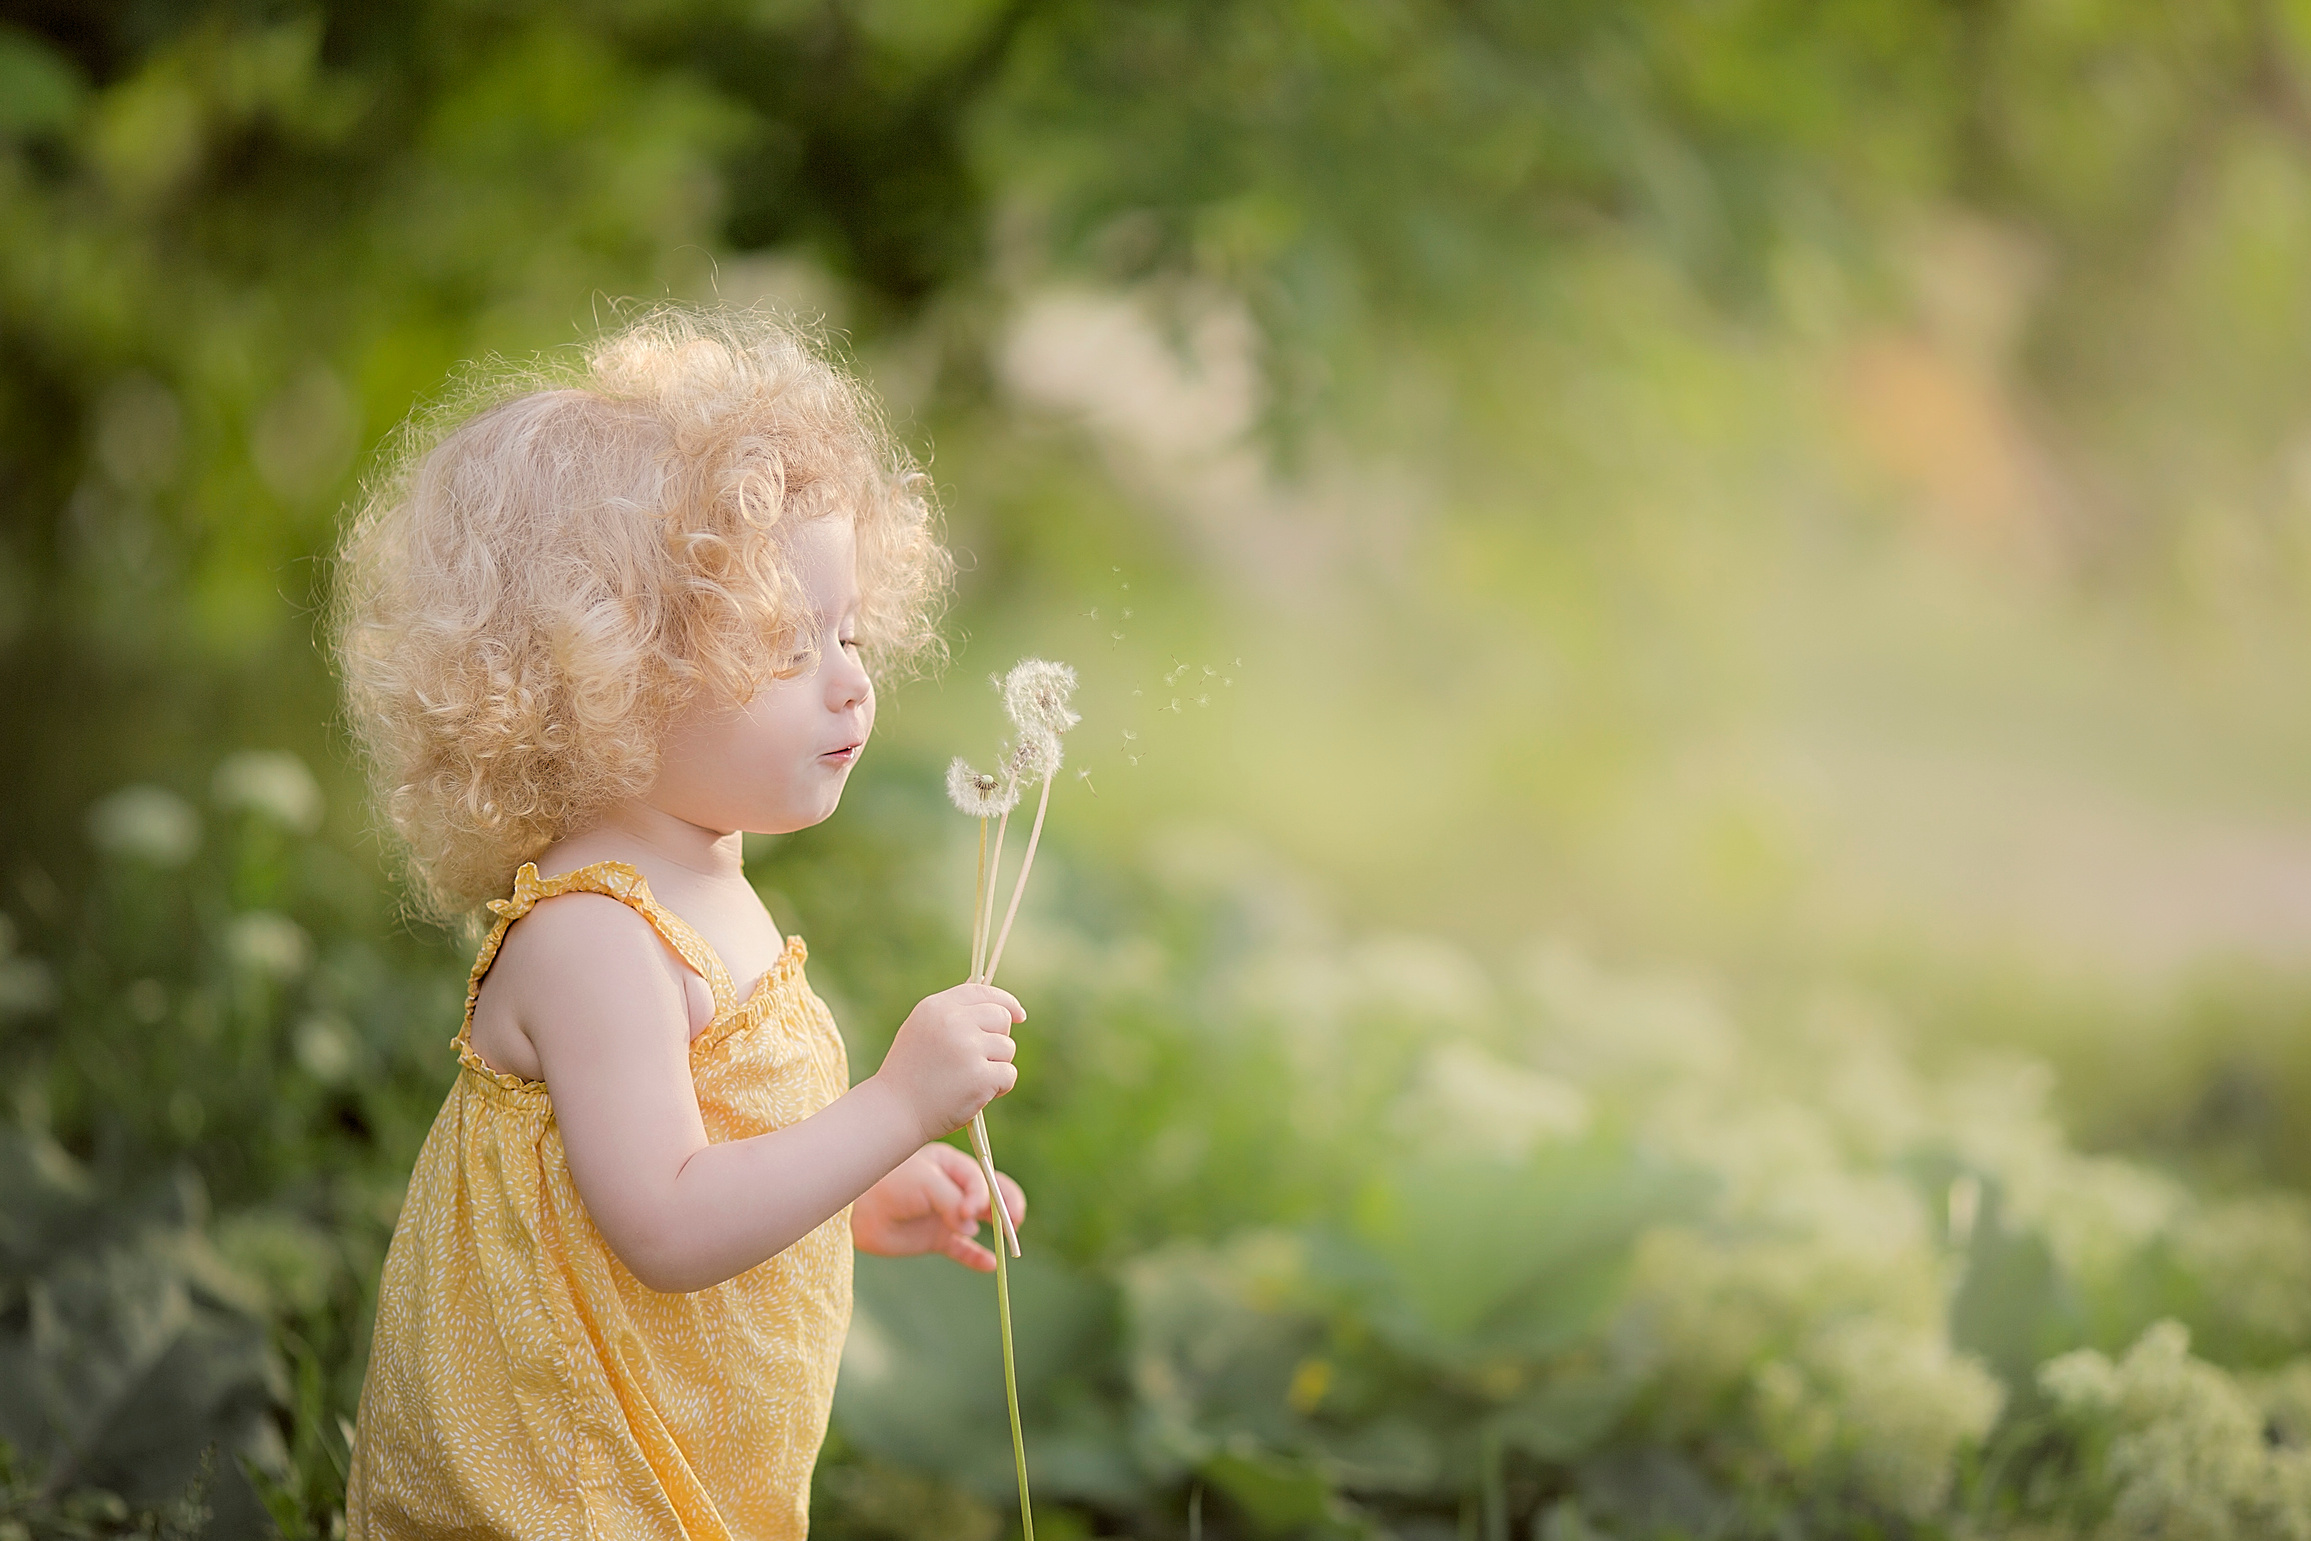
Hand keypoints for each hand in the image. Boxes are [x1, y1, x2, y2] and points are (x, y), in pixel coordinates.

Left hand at [852, 1142, 1026, 1271]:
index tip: (972, 1211)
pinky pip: (963, 1250)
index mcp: (951, 1166)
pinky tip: (989, 1265)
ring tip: (1008, 1242)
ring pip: (980, 1223)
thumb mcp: (924, 1182)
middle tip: (1012, 1223)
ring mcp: (945, 1215)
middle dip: (1005, 1207)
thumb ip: (951, 1200)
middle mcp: (953, 1189)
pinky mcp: (935, 1239)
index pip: (981, 1178)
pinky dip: (977, 1257)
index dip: (985, 1194)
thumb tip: (972, 1226)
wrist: (854, 1208)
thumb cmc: (888, 1183)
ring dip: (998, 1230)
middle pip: (990, 1197)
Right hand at [873, 982, 1022, 1139]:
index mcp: (936, 1007)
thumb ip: (953, 1015)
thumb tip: (997, 1007)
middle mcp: (953, 1022)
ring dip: (996, 1066)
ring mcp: (968, 1048)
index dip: (1005, 1002)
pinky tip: (975, 1094)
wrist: (894, 1111)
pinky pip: (1009, 1074)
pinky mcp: (980, 1076)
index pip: (982, 991)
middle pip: (1001, 1017)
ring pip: (1007, 1048)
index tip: (1018, 1015)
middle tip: (980, 1060)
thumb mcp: (922, 1031)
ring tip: (968, 1079)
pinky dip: (999, 1088)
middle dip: (998, 1039)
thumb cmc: (910, 1074)